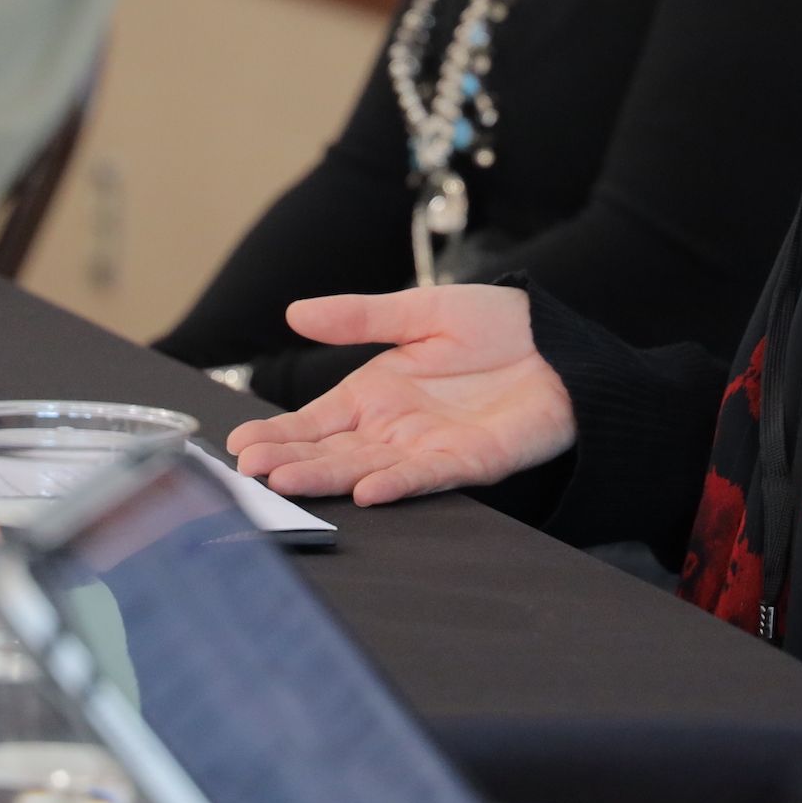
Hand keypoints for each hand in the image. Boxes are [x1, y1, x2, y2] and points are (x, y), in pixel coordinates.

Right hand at [222, 286, 576, 505]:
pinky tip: (365, 491)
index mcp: (375, 394)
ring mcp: (427, 449)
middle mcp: (393, 428)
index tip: (239, 445)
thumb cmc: (496, 327)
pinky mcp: (469, 462)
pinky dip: (395, 485)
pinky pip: (425, 477)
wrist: (562, 344)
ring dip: (325, 479)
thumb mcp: (421, 311)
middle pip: (329, 452)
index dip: (279, 433)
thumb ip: (360, 317)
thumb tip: (295, 311)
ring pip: (364, 469)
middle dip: (287, 462)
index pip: (314, 421)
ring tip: (283, 483)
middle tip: (246, 473)